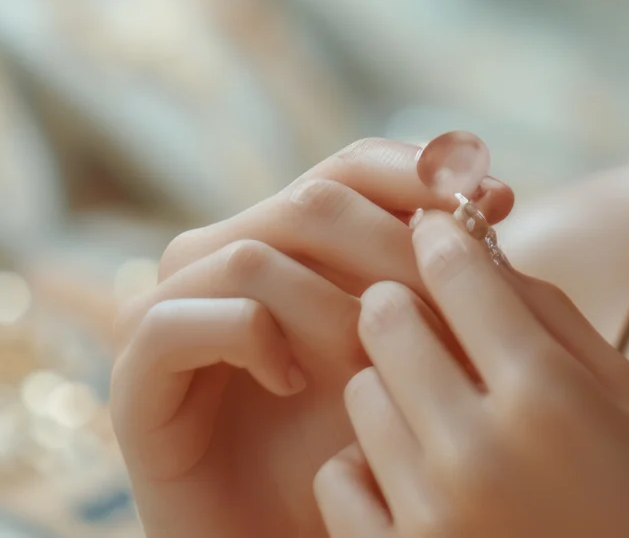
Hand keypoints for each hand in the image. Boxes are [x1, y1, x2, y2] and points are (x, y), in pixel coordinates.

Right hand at [110, 141, 517, 537]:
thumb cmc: (361, 459)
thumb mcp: (413, 356)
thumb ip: (439, 277)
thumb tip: (494, 190)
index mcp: (282, 241)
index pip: (349, 168)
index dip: (418, 175)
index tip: (494, 203)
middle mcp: (218, 261)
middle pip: (307, 201)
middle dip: (391, 245)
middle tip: (445, 302)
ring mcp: (167, 314)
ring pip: (250, 256)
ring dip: (329, 305)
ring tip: (377, 363)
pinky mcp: (134, 378)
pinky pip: (178, 321)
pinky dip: (247, 339)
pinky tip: (296, 382)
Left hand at [313, 212, 628, 537]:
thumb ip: (555, 320)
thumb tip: (484, 247)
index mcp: (549, 396)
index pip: (455, 271)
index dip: (442, 239)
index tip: (439, 235)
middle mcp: (479, 448)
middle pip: (386, 322)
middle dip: (406, 307)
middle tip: (431, 321)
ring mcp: (430, 514)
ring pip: (359, 395)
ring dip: (391, 389)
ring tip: (440, 414)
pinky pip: (339, 479)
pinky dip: (368, 469)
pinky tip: (415, 478)